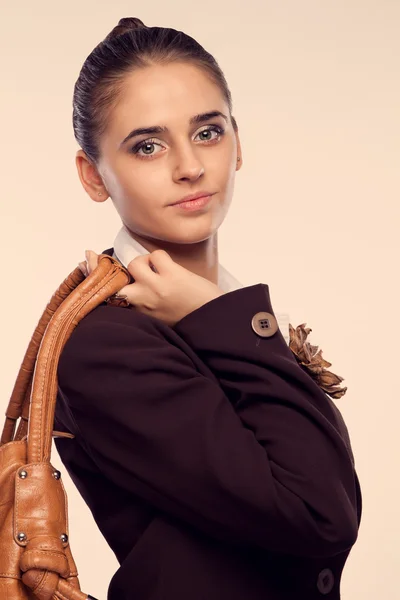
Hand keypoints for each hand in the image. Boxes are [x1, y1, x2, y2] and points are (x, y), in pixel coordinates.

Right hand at [78, 249, 224, 325]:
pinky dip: (161, 258)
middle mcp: (141, 302)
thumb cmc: (187, 319)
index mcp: (137, 313)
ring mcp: (155, 288)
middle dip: (105, 268)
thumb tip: (126, 280)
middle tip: (102, 259)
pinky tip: (171, 270)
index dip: (92, 277)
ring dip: (144, 263)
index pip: (107, 296)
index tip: (83, 262)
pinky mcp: (171, 276)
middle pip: (112, 279)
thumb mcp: (156, 317)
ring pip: (134, 263)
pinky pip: (155, 256)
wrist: (215, 322)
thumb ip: (139, 301)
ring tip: (157, 272)